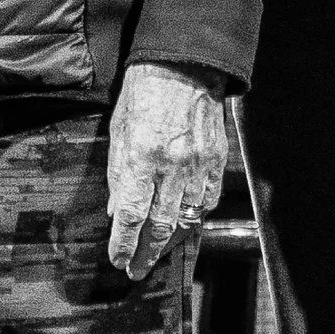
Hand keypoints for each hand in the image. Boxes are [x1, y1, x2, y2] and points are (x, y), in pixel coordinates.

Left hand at [106, 60, 226, 277]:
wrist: (185, 62)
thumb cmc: (145, 90)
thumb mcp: (119, 128)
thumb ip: (118, 172)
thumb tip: (117, 211)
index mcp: (143, 156)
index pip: (132, 215)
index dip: (124, 244)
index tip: (119, 261)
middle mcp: (173, 165)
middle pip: (160, 225)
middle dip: (147, 253)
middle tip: (137, 270)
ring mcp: (199, 164)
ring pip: (187, 218)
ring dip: (171, 240)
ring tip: (158, 252)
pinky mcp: (217, 159)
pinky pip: (208, 201)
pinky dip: (196, 217)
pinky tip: (185, 224)